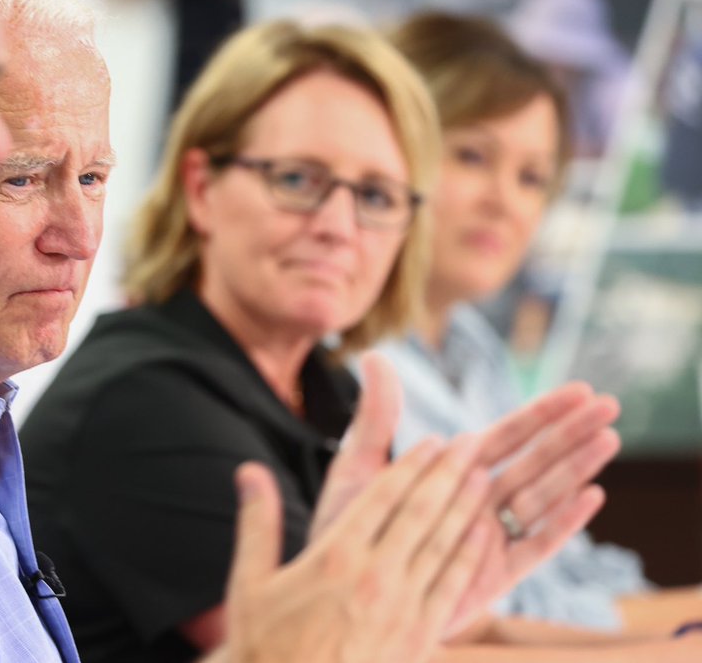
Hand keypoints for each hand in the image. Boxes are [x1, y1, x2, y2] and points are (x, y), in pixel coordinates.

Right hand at [215, 439, 491, 662]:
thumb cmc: (264, 645)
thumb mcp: (249, 581)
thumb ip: (257, 521)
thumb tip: (249, 469)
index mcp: (335, 557)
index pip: (382, 497)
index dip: (410, 465)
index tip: (431, 441)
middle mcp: (374, 576)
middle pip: (420, 512)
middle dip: (448, 474)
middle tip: (471, 443)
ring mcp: (401, 608)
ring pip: (442, 545)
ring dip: (465, 508)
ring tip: (483, 477)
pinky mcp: (417, 637)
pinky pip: (450, 588)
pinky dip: (470, 558)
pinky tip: (484, 537)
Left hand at [310, 353, 618, 635]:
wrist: (338, 592)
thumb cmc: (347, 528)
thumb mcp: (360, 468)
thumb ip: (376, 417)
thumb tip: (372, 356)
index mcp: (453, 471)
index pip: (507, 435)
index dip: (542, 412)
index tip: (579, 388)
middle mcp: (478, 501)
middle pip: (534, 460)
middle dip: (571, 433)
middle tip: (610, 404)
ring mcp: (489, 537)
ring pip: (542, 497)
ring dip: (574, 468)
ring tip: (608, 439)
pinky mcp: (492, 575)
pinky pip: (533, 548)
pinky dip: (561, 524)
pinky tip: (590, 497)